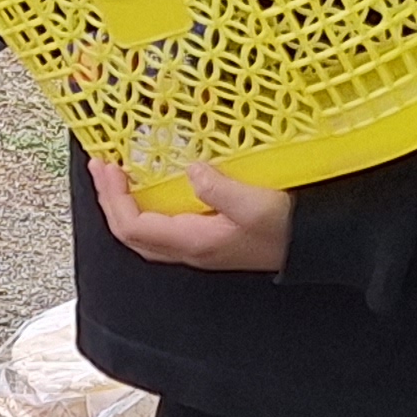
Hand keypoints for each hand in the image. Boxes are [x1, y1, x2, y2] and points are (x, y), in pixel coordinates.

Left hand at [91, 158, 293, 272]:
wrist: (315, 245)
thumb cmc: (288, 227)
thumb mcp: (255, 205)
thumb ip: (219, 189)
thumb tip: (190, 171)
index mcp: (194, 242)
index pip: (133, 228)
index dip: (113, 199)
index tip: (107, 167)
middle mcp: (190, 249)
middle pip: (132, 233)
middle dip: (110, 201)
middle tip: (101, 167)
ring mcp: (198, 246)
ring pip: (146, 232)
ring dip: (126, 204)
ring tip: (117, 175)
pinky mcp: (209, 238)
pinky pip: (163, 225)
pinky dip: (147, 205)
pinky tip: (152, 187)